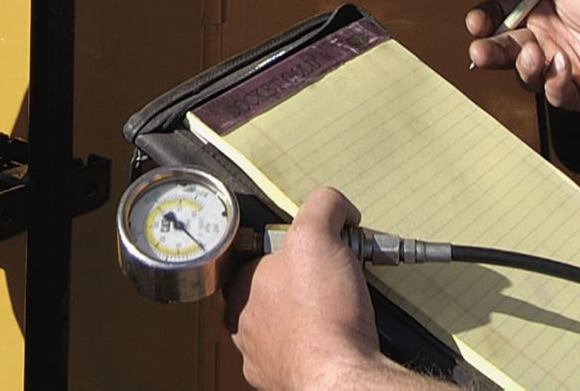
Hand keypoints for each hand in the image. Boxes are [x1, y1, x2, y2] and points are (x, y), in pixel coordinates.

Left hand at [226, 187, 386, 390]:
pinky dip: (312, 346)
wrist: (339, 376)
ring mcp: (260, 356)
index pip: (254, 254)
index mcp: (240, 286)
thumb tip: (337, 206)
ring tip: (334, 308)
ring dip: (303, 315)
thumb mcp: (318, 234)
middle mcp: (242, 323)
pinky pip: (294, 354)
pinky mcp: (280, 379)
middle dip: (297, 282)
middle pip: (268, 290)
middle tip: (327, 276)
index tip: (310, 250)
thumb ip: (323, 205)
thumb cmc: (322, 315)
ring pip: (279, 325)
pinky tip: (332, 337)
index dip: (287, 246)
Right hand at [464, 0, 579, 113]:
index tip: (476, 23)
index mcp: (549, 7)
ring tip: (537, 54)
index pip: (505, 14)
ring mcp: (567, 67)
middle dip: (491, 50)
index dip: (487, 19)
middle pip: (509, 48)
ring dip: (524, 66)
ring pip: (526, 75)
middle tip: (482, 50)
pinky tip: (568, 68)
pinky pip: (554, 95)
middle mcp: (555, 37)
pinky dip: (556, 83)